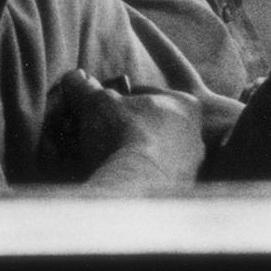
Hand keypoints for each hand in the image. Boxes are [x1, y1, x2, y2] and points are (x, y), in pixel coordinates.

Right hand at [39, 69, 203, 186]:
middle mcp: (196, 135)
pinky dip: (139, 178)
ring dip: (135, 157)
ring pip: (158, 156)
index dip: (122, 102)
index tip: (105, 110)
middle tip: (104, 138)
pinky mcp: (180, 193)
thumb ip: (86, 90)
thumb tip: (74, 78)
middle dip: (130, 132)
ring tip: (107, 162)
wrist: (138, 182)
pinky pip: (156, 181)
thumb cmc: (124, 134)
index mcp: (186, 104)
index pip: (149, 96)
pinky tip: (119, 180)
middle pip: (155, 127)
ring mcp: (191, 167)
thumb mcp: (98, 104)